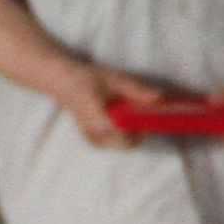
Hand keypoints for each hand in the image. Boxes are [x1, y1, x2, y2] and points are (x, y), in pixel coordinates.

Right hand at [47, 66, 164, 149]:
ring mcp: (92, 139)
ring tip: (135, 116)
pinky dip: (124, 134)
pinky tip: (124, 119)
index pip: (126, 136)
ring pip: (122, 145)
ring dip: (134, 133)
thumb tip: (160, 98)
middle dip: (141, 132)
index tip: (153, 119)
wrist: (63, 82)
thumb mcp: (114, 79)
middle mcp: (94, 134)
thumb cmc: (88, 78)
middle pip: (127, 144)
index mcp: (98, 120)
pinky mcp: (93, 140)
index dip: (143, 130)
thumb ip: (137, 90)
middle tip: (147, 116)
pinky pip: (115, 143)